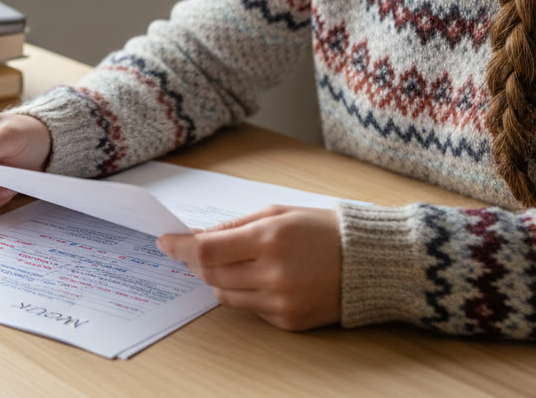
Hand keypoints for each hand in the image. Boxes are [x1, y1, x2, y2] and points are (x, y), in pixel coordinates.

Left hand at [157, 205, 341, 330]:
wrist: (370, 263)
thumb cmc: (324, 230)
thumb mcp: (279, 213)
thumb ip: (236, 226)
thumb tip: (198, 237)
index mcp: (269, 240)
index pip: (206, 250)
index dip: (179, 247)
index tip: (165, 241)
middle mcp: (272, 275)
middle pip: (211, 276)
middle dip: (197, 263)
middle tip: (196, 250)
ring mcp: (280, 302)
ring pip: (225, 296)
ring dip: (218, 279)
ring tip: (233, 263)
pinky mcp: (288, 321)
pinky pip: (250, 309)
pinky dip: (246, 293)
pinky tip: (262, 278)